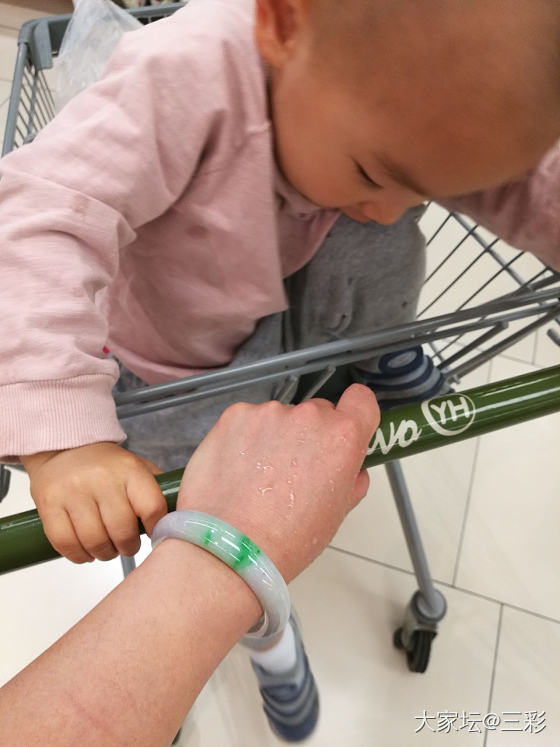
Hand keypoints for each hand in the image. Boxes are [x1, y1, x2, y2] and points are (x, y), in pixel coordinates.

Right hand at [22, 443, 166, 563]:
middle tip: (127, 545)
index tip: (153, 533)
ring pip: (95, 541)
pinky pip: (66, 544)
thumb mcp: (137, 468)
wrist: (64, 448)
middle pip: (123, 531)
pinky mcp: (49, 504)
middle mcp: (102, 479)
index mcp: (130, 470)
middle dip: (128, 547)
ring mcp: (73, 491)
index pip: (153, 508)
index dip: (157, 528)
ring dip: (104, 554)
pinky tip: (86, 551)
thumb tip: (179, 521)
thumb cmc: (107, 467)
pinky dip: (79, 556)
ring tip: (107, 549)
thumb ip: (158, 490)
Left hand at [176, 384, 378, 582]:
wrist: (229, 547)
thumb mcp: (338, 513)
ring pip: (279, 418)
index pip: (361, 400)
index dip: (354, 413)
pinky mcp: (234, 416)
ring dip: (273, 437)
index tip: (344, 427)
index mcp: (342, 437)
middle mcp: (308, 416)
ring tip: (257, 478)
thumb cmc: (287, 538)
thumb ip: (351, 479)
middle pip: (317, 412)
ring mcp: (268, 413)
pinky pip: (247, 421)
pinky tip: (236, 470)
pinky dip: (243, 439)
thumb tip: (350, 468)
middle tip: (293, 470)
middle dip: (309, 435)